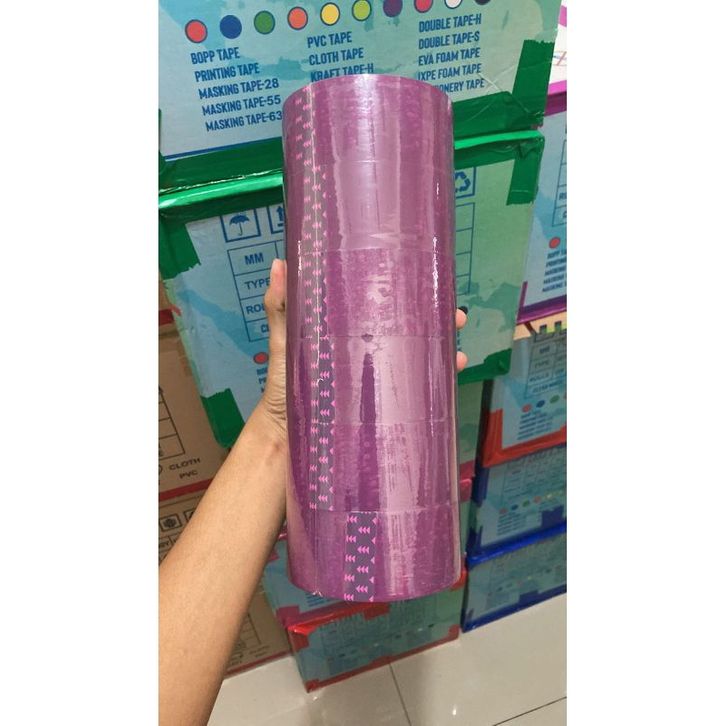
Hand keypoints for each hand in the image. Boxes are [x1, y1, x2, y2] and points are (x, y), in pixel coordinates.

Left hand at [257, 259, 468, 437]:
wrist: (285, 439)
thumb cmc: (283, 387)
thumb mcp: (283, 344)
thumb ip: (281, 309)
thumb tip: (280, 262)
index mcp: (349, 334)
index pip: (383, 309)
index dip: (408, 295)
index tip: (430, 281)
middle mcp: (369, 354)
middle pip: (409, 332)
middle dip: (437, 322)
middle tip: (456, 316)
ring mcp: (378, 381)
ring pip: (418, 360)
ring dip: (443, 353)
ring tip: (459, 353)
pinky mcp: (383, 408)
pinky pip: (415, 395)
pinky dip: (436, 387)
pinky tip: (450, 381)